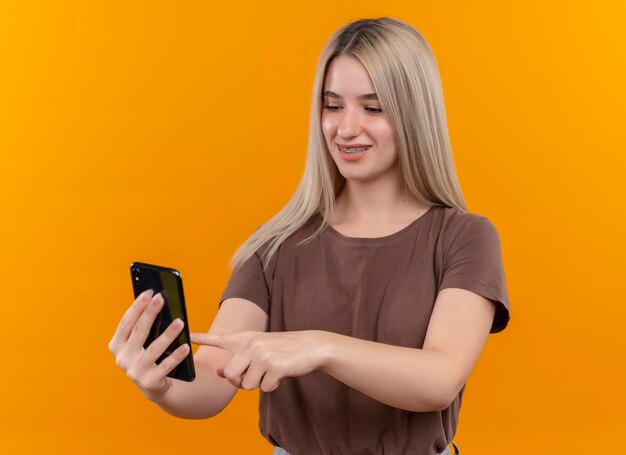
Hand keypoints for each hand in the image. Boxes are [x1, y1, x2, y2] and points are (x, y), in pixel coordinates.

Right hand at [108, 289, 189, 398]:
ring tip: (180, 322)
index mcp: (117, 345)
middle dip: (150, 313)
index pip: (126, 322)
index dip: (137, 307)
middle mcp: (122, 359)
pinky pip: (166, 366)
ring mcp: (135, 371)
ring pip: (154, 349)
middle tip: (161, 298)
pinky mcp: (149, 382)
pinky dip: (176, 356)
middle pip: (139, 332)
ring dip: (168, 334)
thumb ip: (144, 326)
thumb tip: (157, 301)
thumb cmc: (147, 355)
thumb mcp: (141, 342)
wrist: (153, 385)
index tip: (148, 292)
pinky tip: (186, 347)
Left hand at [189, 330, 326, 391]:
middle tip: (253, 376)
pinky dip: (272, 386)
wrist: (310, 346)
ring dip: (258, 384)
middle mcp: (252, 344)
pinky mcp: (275, 366)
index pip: (220, 338)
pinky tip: (280, 374)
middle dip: (238, 382)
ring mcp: (263, 355)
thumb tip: (220, 373)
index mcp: (246, 338)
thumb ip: (240, 359)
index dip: (203, 338)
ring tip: (269, 372)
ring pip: (246, 385)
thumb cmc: (282, 349)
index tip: (188, 335)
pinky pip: (264, 388)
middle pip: (230, 374)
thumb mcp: (260, 348)